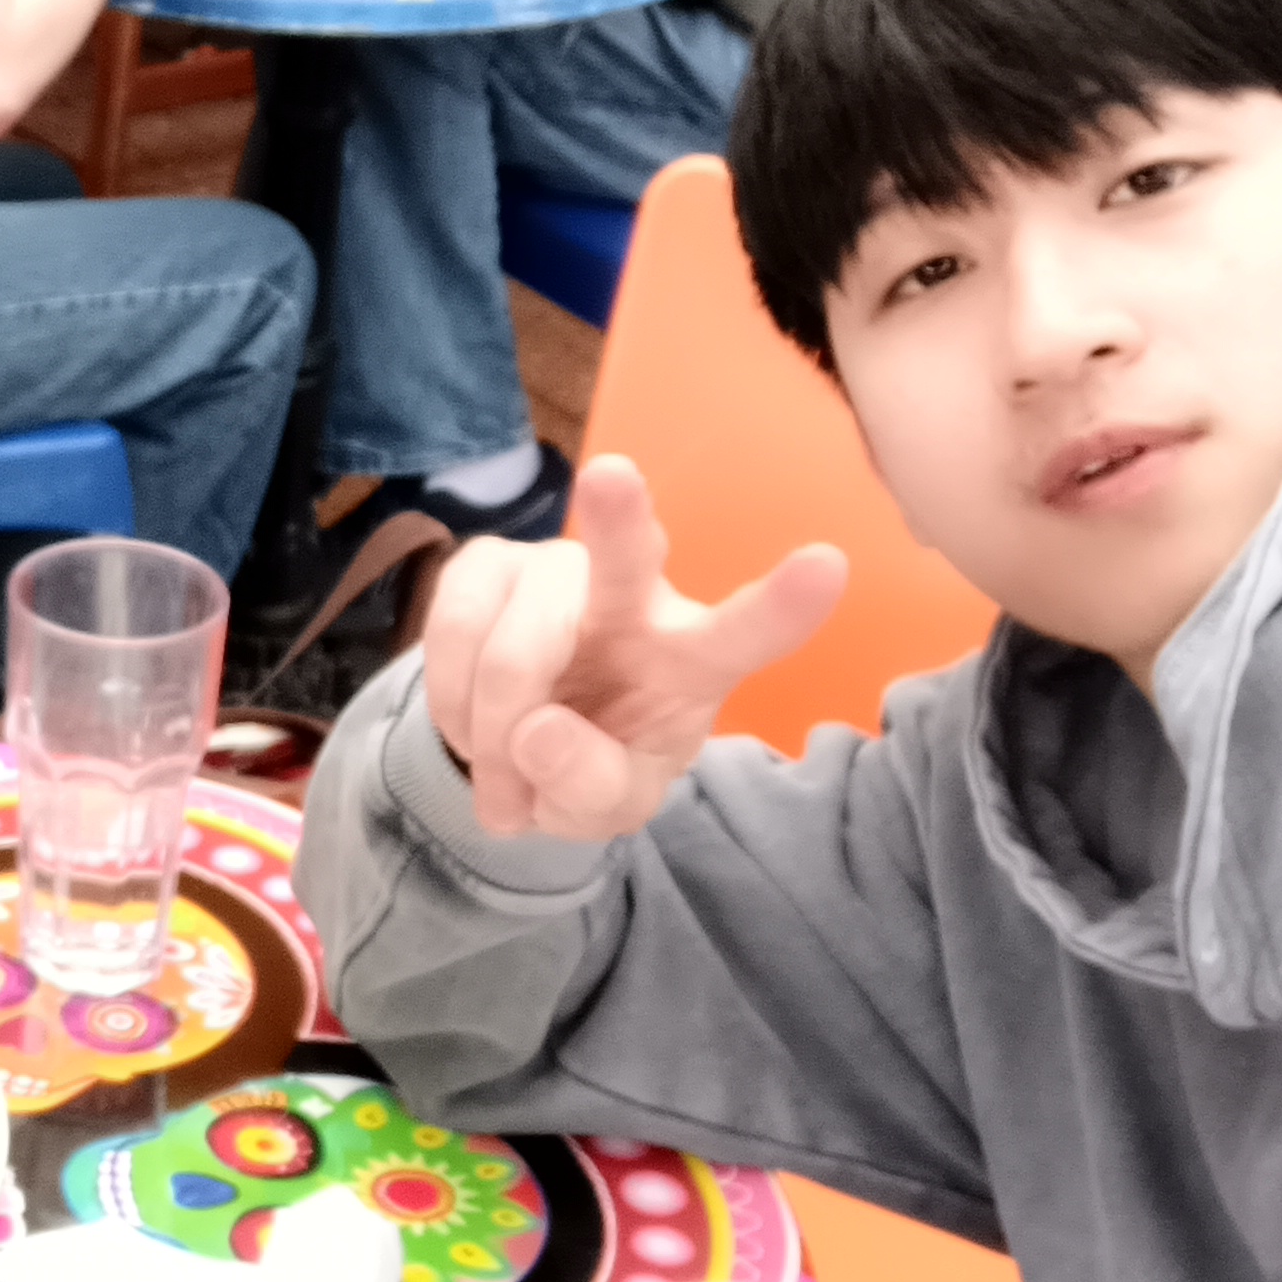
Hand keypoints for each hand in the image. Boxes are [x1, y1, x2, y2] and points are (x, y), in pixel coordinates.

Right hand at [419, 455, 849, 840]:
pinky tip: (472, 728)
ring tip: (504, 776)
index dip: (784, 605)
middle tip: (613, 475)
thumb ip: (589, 788)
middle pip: (626, 557)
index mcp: (694, 656)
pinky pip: (453, 638)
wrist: (521, 740)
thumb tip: (534, 731)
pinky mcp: (485, 564)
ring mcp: (555, 569)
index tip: (828, 564)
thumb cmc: (594, 759)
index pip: (746, 632)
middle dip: (620, 518)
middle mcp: (634, 595)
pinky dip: (452, 704)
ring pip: (514, 653)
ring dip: (493, 736)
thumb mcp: (610, 806)